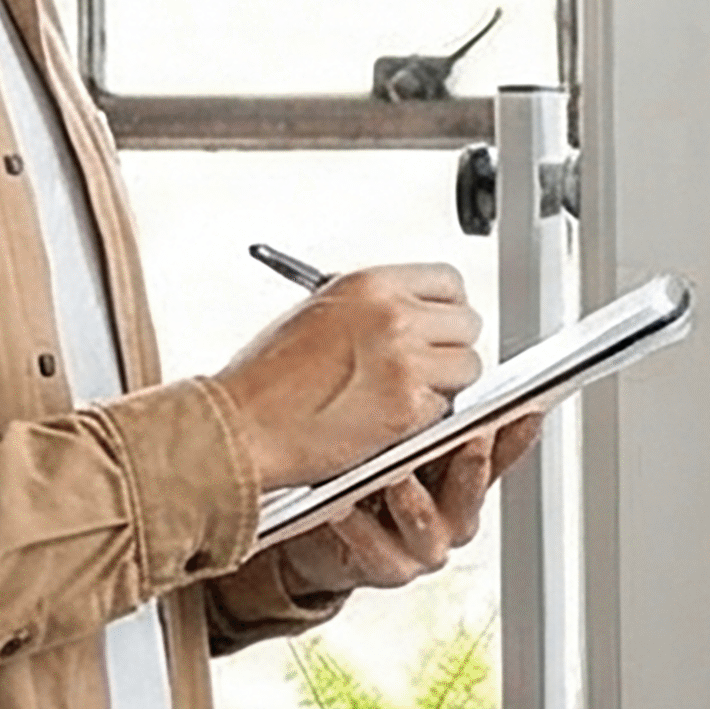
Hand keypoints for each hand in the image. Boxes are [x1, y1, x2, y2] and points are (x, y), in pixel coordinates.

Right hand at [222, 265, 481, 481]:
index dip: (447, 308)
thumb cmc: (263, 381)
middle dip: (450, 347)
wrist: (242, 427)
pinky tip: (389, 420)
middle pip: (467, 323)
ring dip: (445, 385)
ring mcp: (405, 362)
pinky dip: (426, 419)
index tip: (440, 324)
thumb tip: (407, 312)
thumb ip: (368, 308)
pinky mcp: (408, 407)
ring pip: (467, 367)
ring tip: (404, 396)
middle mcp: (393, 316)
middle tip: (427, 367)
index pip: (448, 281)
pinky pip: (447, 409)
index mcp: (369, 285)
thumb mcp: (316, 314)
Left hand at [256, 415, 527, 603]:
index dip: (516, 433)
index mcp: (465, 481)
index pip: (502, 453)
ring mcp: (425, 546)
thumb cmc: (367, 481)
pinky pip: (376, 549)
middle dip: (472, 460)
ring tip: (394, 472)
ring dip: (410, 494)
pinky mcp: (389, 569)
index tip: (527, 407)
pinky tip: (341, 505)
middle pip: (472, 488)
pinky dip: (357, 526)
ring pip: (424, 519)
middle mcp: (455, 517)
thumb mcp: (403, 442)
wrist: (323, 537)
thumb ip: (427, 414)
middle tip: (473, 433)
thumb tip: (442, 356)